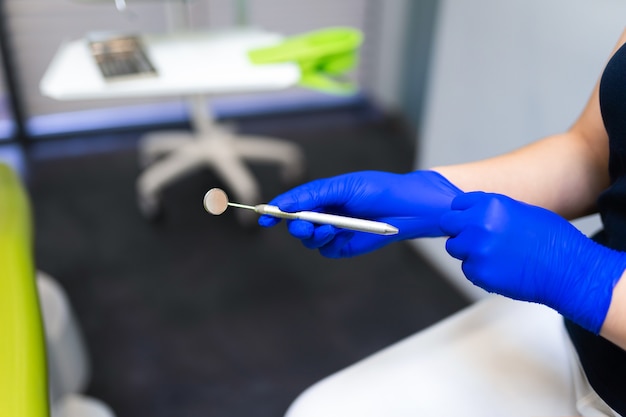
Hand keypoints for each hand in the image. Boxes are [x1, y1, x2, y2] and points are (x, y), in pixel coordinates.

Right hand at [258, 170, 461, 257]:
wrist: (408, 208)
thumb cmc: (378, 190)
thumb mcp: (343, 187)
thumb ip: (313, 195)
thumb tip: (285, 203)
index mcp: (323, 196)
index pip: (293, 204)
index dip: (277, 210)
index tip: (264, 215)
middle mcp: (326, 214)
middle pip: (297, 224)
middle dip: (297, 225)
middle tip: (305, 224)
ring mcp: (335, 232)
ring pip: (309, 239)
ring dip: (314, 234)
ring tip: (329, 228)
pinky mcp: (345, 247)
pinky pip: (326, 250)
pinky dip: (328, 243)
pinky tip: (340, 234)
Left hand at [440, 191, 625, 332]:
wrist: (567, 269)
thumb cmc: (552, 240)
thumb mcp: (521, 211)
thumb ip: (492, 211)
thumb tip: (473, 214)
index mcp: (489, 204)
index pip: (457, 204)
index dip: (464, 213)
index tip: (469, 220)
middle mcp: (478, 224)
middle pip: (448, 224)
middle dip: (459, 230)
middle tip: (476, 239)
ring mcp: (476, 250)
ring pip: (455, 248)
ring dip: (468, 251)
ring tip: (495, 254)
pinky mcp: (478, 273)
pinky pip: (468, 269)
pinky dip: (479, 270)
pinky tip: (501, 268)